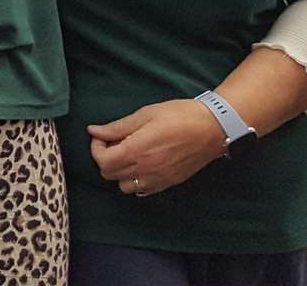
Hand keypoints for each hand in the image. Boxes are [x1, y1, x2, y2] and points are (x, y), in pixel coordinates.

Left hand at [87, 99, 226, 197]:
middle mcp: (147, 170)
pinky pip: (144, 191)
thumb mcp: (145, 115)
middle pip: (110, 175)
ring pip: (125, 187)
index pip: (103, 161)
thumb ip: (117, 127)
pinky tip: (142, 165)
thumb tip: (93, 131)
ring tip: (128, 154)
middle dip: (106, 159)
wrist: (214, 128)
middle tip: (114, 143)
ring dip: (120, 172)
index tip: (102, 137)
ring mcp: (159, 179)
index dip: (96, 149)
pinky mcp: (170, 183)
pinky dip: (136, 181)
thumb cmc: (180, 116)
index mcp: (138, 151)